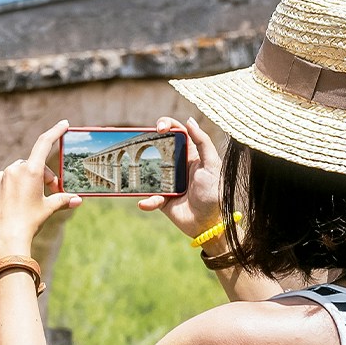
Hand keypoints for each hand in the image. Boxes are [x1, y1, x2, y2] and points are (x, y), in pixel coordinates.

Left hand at [0, 120, 80, 259]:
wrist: (6, 238)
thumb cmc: (29, 222)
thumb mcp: (48, 209)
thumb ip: (62, 200)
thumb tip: (77, 200)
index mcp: (31, 171)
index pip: (44, 143)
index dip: (55, 131)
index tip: (63, 124)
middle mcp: (14, 170)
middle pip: (33, 165)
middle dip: (44, 176)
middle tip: (52, 191)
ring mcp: (1, 178)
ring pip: (18, 173)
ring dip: (27, 181)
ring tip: (32, 200)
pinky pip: (5, 181)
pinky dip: (13, 187)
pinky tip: (16, 202)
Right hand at [138, 116, 225, 239]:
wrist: (208, 224)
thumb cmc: (214, 194)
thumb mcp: (212, 165)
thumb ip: (203, 143)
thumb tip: (189, 120)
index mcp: (190, 155)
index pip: (176, 133)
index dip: (167, 125)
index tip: (159, 128)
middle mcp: (176, 166)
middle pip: (156, 148)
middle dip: (145, 142)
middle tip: (137, 142)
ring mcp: (166, 182)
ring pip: (147, 172)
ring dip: (139, 172)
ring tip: (131, 172)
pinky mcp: (161, 200)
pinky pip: (148, 197)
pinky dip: (147, 200)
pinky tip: (146, 202)